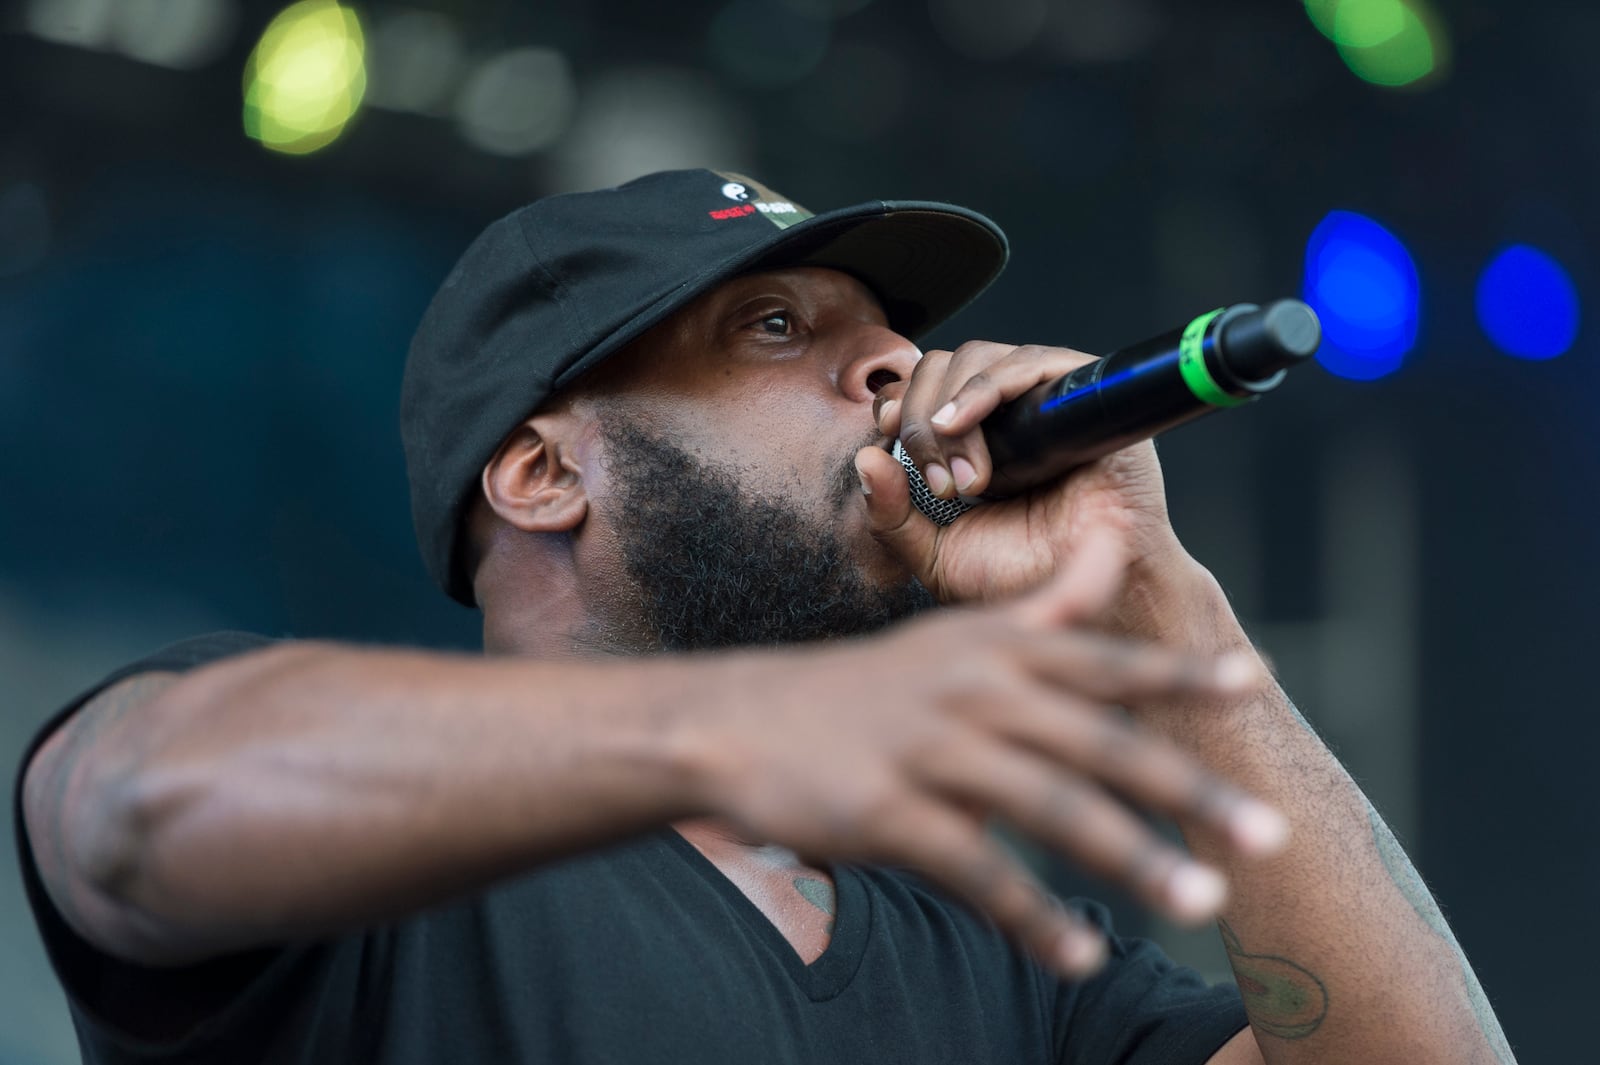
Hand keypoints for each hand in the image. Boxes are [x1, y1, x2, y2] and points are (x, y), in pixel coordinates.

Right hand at [685, 530, 1287, 977]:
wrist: (743, 722)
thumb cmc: (868, 688)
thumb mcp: (956, 637)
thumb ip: (1047, 608)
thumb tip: (1118, 546)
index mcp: (994, 648)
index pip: (1102, 660)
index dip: (1177, 673)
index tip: (1253, 685)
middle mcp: (973, 689)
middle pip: (1100, 743)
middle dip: (1191, 790)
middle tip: (1270, 836)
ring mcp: (930, 750)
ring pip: (1051, 808)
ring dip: (1134, 859)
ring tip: (1202, 902)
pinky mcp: (887, 812)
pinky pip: (976, 870)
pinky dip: (1033, 916)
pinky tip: (1079, 955)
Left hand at [854, 341, 1186, 612]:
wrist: (1091, 601)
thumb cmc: (1021, 578)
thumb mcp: (934, 555)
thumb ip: (891, 515)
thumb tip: (864, 457)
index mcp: (971, 438)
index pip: (921, 388)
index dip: (898, 403)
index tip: (887, 435)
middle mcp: (1007, 412)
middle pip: (941, 366)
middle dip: (922, 420)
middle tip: (939, 485)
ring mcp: (1045, 397)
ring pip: (976, 358)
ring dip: (952, 410)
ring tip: (962, 476)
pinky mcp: (1086, 392)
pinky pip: (1029, 361)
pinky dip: (986, 386)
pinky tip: (960, 423)